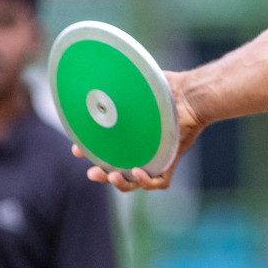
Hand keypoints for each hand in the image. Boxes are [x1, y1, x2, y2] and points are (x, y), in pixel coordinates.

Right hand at [78, 71, 201, 191]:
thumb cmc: (165, 88)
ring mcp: (157, 157)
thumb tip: (91, 84)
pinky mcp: (171, 161)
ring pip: (135, 181)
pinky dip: (146, 182)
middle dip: (101, 175)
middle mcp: (142, 148)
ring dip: (120, 183)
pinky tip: (137, 173)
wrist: (190, 94)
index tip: (77, 150)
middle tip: (91, 173)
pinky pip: (159, 182)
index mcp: (130, 136)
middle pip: (117, 170)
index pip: (107, 150)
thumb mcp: (134, 88)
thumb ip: (114, 90)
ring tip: (111, 177)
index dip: (91, 153)